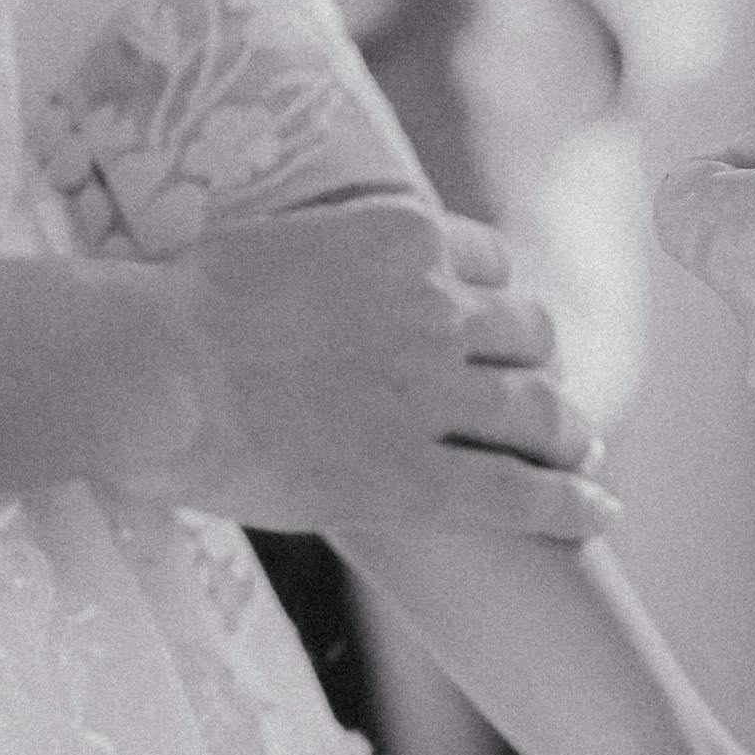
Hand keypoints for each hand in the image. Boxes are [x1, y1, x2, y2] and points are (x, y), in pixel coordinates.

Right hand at [124, 199, 616, 538]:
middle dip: (539, 364)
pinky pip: (523, 494)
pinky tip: (602, 514)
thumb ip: (333, 259)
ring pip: (542, 411)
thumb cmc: (176, 304)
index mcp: (405, 240)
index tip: (497, 324)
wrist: (152, 366)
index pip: (490, 261)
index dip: (497, 297)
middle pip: (529, 333)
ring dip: (569, 434)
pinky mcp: (420, 478)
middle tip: (542, 395)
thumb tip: (333, 279)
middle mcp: (438, 309)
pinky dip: (573, 505)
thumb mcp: (277, 242)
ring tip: (581, 453)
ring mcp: (435, 394)